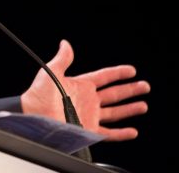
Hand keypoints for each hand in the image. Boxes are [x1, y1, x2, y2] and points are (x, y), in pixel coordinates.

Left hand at [20, 39, 149, 140]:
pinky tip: (132, 131)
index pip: (104, 77)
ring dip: (129, 109)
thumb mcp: (51, 72)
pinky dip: (121, 134)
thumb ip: (63, 59)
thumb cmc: (38, 95)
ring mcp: (89, 115)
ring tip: (143, 105)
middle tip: (144, 86)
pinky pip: (109, 133)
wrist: (33, 116)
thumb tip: (65, 43)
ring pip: (115, 112)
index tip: (131, 70)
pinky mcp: (88, 130)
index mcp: (80, 85)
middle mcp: (87, 100)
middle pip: (114, 94)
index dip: (117, 73)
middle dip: (129, 90)